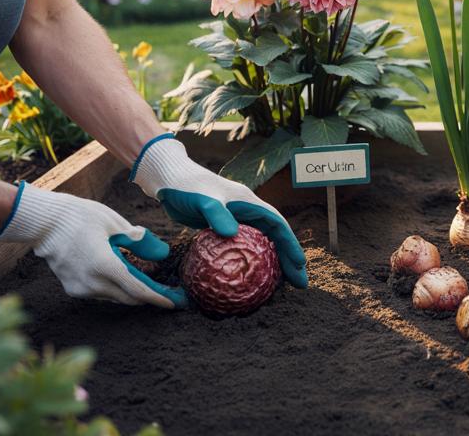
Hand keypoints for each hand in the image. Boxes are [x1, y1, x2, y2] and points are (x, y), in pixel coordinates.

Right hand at [0, 182, 186, 308]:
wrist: (44, 221)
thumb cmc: (81, 217)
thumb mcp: (115, 224)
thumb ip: (139, 242)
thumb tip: (162, 254)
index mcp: (104, 265)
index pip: (138, 290)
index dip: (158, 298)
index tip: (173, 303)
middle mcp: (92, 283)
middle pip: (128, 298)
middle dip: (148, 296)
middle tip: (165, 291)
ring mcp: (80, 288)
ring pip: (114, 297)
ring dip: (129, 291)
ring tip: (144, 279)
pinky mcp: (72, 288)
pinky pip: (100, 293)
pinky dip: (113, 287)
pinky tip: (119, 274)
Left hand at [131, 134, 307, 288]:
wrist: (169, 181)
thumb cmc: (187, 188)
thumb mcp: (203, 200)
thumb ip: (217, 215)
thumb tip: (231, 233)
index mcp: (250, 202)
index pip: (278, 225)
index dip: (290, 244)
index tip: (299, 264)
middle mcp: (248, 211)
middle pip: (275, 238)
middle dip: (289, 259)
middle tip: (298, 284)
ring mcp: (237, 221)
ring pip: (262, 245)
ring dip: (273, 264)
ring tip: (280, 287)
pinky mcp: (224, 228)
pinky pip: (244, 249)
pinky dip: (251, 263)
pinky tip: (249, 281)